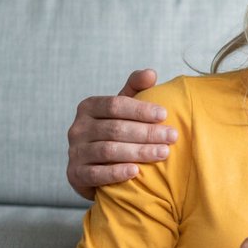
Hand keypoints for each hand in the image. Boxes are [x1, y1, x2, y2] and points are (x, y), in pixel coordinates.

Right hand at [66, 69, 178, 199]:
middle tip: (172, 136)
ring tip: (163, 152)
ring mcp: (75, 152)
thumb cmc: (114, 132)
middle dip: (147, 132)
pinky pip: (95, 174)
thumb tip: (151, 73)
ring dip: (138, 152)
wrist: (94, 168)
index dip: (140, 109)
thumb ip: (135, 89)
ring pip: (108, 150)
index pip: (115, 105)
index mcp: (89, 107)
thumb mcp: (122, 109)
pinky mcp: (75, 174)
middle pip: (115, 128)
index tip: (165, 114)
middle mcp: (78, 128)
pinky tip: (136, 171)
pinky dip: (116, 172)